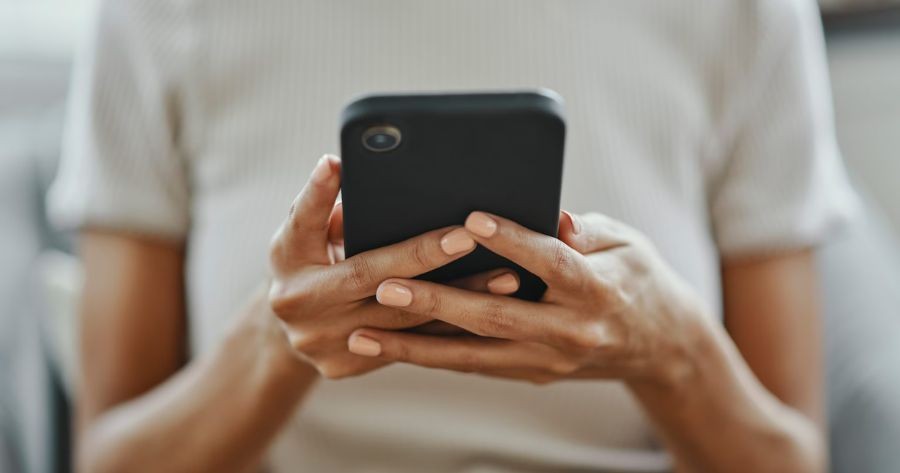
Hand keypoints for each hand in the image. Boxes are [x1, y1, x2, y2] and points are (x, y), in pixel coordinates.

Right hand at [268, 155, 520, 378]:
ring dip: (458, 299)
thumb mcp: (300, 230)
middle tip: (470, 239)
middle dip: (424, 257)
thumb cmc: (305, 260)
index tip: (348, 166)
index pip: (309, 224)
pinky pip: (410, 347)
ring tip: (506, 278)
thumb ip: (319, 203)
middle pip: (371, 278)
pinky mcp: (348, 366)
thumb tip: (343, 166)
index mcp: (287, 263)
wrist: (288, 329)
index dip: (327, 197)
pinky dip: (451, 327)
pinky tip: (493, 311)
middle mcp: (302, 308)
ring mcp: (324, 344)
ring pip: (401, 320)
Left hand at [346, 210, 704, 385]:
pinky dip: (435, 357)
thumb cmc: (640, 279)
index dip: (511, 241)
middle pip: (496, 317)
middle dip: (437, 303)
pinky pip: (477, 365)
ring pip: (474, 355)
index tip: (469, 220)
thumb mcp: (626, 243)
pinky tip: (395, 347)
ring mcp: (550, 360)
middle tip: (385, 287)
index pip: (550, 263)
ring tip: (366, 335)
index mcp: (598, 290)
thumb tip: (553, 215)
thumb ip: (584, 231)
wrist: (662, 345)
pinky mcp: (534, 373)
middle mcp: (571, 332)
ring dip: (417, 346)